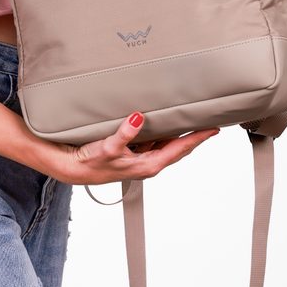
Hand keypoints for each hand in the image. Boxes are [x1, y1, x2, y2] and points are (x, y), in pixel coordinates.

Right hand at [48, 110, 219, 185]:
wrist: (74, 168)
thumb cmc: (91, 163)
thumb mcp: (110, 147)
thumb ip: (126, 133)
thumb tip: (139, 117)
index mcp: (149, 164)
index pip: (180, 149)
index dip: (198, 138)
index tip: (212, 129)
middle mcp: (148, 163)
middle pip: (178, 147)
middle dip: (193, 136)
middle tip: (207, 122)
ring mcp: (140, 158)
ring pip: (166, 144)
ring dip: (177, 133)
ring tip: (189, 119)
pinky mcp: (132, 153)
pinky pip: (153, 140)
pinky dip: (161, 132)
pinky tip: (162, 121)